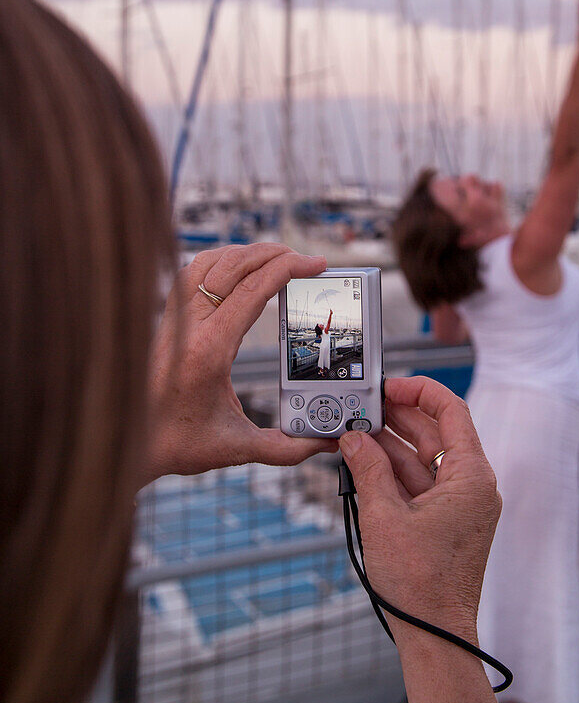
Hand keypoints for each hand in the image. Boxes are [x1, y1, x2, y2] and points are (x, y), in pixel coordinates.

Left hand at [146, 243, 337, 482]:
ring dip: (245, 253)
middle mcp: (188, 327)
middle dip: (274, 254)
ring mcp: (173, 320)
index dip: (288, 269)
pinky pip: (190, 274)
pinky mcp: (166, 321)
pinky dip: (218, 261)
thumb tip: (326, 445)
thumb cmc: (176, 444)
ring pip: (209, 263)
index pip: (253, 290)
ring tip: (276, 256)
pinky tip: (236, 267)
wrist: (127, 445)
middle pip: (233, 267)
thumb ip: (285, 448)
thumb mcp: (237, 448)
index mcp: (209, 350)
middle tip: (304, 259)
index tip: (315, 263)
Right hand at [339, 376, 500, 642]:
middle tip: (361, 406)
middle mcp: (472, 485)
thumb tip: (353, 437)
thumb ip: (367, 469)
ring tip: (354, 430)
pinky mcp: (447, 522)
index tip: (386, 386)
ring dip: (390, 445)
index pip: (451, 410)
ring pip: (425, 458)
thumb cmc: (420, 584)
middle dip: (397, 417)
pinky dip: (394, 472)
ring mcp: (461, 505)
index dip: (418, 391)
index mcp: (471, 476)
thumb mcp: (383, 517)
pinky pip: (421, 484)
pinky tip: (364, 462)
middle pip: (436, 433)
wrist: (435, 638)